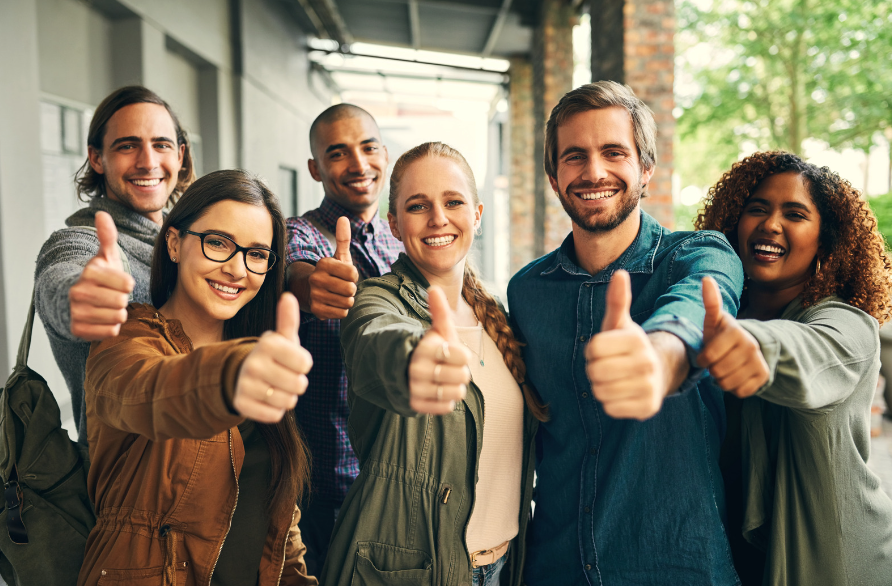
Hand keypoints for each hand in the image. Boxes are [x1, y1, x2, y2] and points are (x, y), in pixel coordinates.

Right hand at [68, 211, 134, 339]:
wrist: (74, 301)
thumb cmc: (98, 278)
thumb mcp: (105, 257)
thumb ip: (107, 236)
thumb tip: (102, 213)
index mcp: (90, 272)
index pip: (127, 283)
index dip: (127, 284)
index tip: (119, 283)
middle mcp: (79, 291)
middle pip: (123, 301)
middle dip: (122, 300)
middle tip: (113, 297)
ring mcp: (76, 311)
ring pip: (118, 317)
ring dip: (117, 314)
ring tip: (107, 307)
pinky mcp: (77, 329)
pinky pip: (110, 331)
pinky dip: (111, 327)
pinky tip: (102, 319)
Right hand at [234, 292, 313, 422]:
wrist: (242, 375)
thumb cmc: (273, 355)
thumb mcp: (282, 338)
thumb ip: (288, 319)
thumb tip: (289, 296)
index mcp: (267, 343)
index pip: (305, 363)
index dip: (302, 364)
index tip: (290, 359)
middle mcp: (253, 363)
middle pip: (299, 385)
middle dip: (297, 382)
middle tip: (283, 375)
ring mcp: (245, 385)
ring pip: (288, 401)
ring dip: (287, 397)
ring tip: (275, 386)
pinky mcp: (241, 405)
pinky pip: (275, 415)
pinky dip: (275, 410)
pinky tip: (266, 398)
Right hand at [308, 217, 358, 319]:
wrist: (312, 291)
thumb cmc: (332, 272)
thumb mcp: (339, 256)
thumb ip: (343, 238)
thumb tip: (343, 218)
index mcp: (323, 263)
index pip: (353, 273)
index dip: (353, 276)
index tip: (345, 275)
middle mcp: (316, 279)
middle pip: (351, 289)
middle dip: (351, 289)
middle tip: (342, 286)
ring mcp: (315, 295)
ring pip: (347, 302)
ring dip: (347, 300)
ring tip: (338, 295)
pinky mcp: (316, 311)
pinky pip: (342, 313)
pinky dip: (342, 310)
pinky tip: (334, 304)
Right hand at [408, 286, 471, 414]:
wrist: (408, 368)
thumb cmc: (431, 347)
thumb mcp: (438, 330)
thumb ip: (439, 311)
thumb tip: (434, 287)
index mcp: (425, 348)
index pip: (462, 356)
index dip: (463, 355)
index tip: (453, 353)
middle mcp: (417, 369)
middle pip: (463, 377)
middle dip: (461, 372)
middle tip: (449, 367)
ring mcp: (415, 388)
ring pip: (456, 393)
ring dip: (456, 387)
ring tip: (445, 379)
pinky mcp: (416, 405)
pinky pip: (446, 407)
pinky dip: (448, 401)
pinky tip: (439, 391)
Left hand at [585, 270, 664, 419]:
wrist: (656, 373)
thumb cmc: (628, 346)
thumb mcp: (620, 323)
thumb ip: (617, 300)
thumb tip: (620, 273)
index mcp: (637, 340)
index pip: (593, 348)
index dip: (592, 349)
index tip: (605, 349)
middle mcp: (647, 363)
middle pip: (595, 371)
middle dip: (595, 369)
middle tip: (608, 365)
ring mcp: (649, 387)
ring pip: (600, 391)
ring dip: (601, 386)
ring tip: (615, 379)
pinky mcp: (647, 408)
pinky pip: (610, 408)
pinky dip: (610, 403)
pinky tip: (622, 393)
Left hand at [697, 277, 767, 397]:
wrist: (746, 348)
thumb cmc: (723, 335)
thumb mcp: (714, 320)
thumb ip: (710, 302)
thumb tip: (706, 278)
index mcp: (736, 332)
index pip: (708, 358)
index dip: (703, 359)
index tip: (706, 353)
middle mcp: (751, 347)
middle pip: (716, 371)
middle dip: (712, 369)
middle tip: (718, 360)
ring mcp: (760, 363)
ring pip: (726, 383)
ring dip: (721, 379)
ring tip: (726, 367)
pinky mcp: (764, 377)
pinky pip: (738, 392)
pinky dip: (733, 387)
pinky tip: (736, 375)